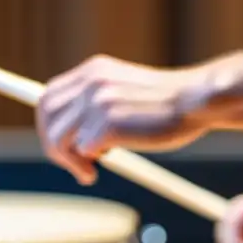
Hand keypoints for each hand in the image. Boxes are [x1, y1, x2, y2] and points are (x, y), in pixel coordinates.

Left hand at [36, 54, 210, 183]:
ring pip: (58, 138)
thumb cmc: (171, 106)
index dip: (50, 124)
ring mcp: (98, 103)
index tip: (66, 145)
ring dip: (69, 160)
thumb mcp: (127, 91)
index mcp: (94, 70)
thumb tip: (79, 136)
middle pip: (46, 116)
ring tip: (89, 171)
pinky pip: (83, 150)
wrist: (196, 101)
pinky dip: (90, 163)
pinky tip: (109, 164)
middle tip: (74, 164)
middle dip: (52, 145)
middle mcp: (91, 82)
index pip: (49, 96)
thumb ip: (101, 102)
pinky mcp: (108, 124)